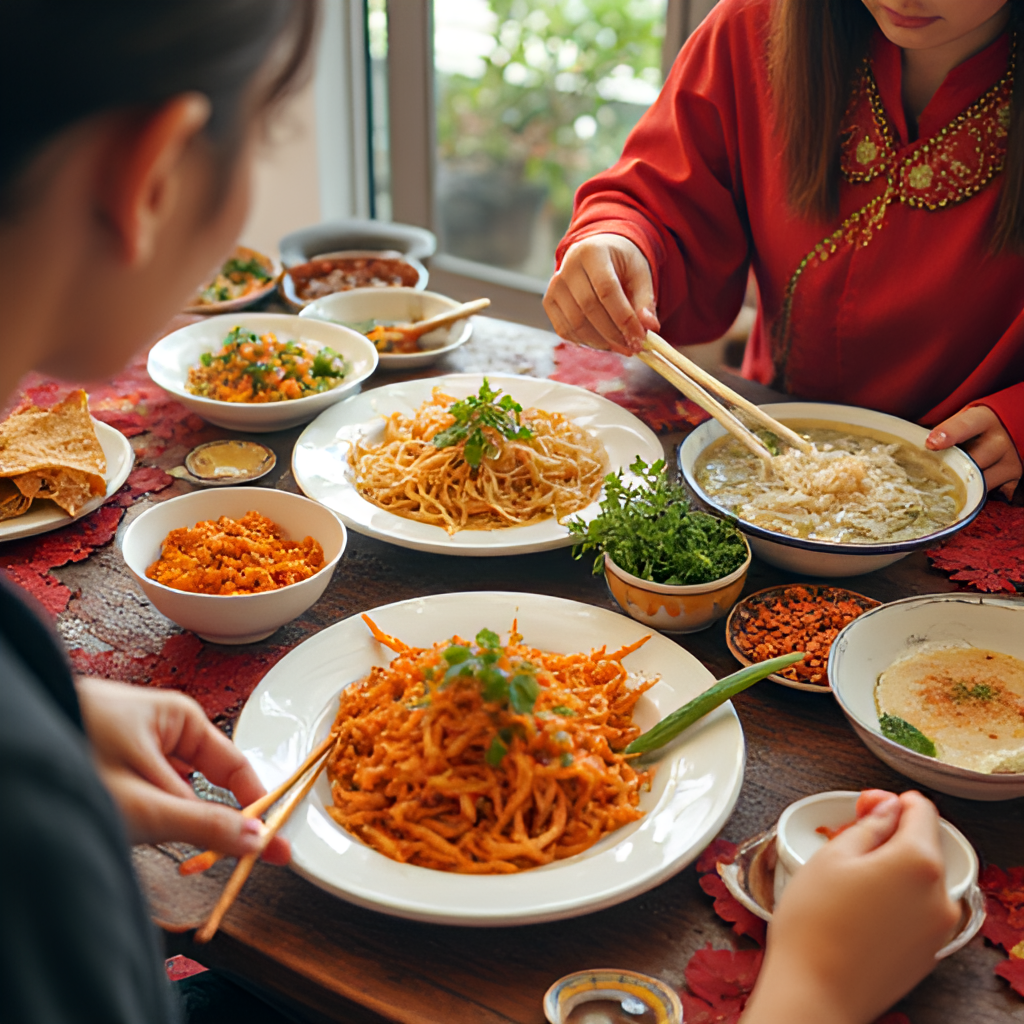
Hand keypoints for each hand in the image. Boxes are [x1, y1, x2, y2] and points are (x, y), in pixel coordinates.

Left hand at [76, 677, 289, 862]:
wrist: (9, 739)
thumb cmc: (71, 755)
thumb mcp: (144, 803)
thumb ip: (206, 825)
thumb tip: (259, 842)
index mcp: (185, 718)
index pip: (240, 770)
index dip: (256, 812)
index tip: (270, 850)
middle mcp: (167, 724)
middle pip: (209, 783)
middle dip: (204, 823)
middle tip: (199, 862)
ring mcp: (139, 740)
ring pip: (176, 791)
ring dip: (169, 821)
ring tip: (142, 836)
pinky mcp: (115, 757)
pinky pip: (149, 790)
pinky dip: (146, 815)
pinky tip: (125, 826)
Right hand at [543, 234, 659, 354]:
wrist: (596, 253)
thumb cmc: (620, 264)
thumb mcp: (639, 275)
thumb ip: (645, 301)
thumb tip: (650, 327)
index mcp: (592, 252)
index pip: (607, 290)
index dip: (624, 318)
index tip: (639, 338)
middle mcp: (567, 266)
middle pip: (589, 308)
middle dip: (613, 334)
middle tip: (632, 348)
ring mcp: (554, 285)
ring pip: (575, 323)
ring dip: (600, 342)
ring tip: (621, 347)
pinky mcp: (549, 301)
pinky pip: (565, 330)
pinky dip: (585, 342)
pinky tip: (604, 343)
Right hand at [741, 791, 959, 1023]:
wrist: (815, 992)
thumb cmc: (815, 923)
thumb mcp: (832, 855)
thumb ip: (869, 825)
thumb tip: (886, 811)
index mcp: (918, 861)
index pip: (921, 810)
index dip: (890, 801)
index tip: (864, 807)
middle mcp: (939, 895)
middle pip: (923, 844)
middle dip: (889, 835)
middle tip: (846, 842)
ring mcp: (938, 928)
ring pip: (919, 878)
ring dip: (890, 867)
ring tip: (846, 879)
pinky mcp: (928, 952)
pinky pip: (917, 909)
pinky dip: (894, 898)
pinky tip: (857, 908)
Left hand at [926, 405, 1020, 497]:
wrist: (1012, 431)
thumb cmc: (977, 428)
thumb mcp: (964, 419)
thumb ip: (943, 430)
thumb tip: (909, 443)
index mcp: (983, 419)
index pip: (966, 425)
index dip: (949, 434)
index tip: (931, 443)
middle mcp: (999, 441)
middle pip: (969, 462)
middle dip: (947, 470)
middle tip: (925, 477)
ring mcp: (1009, 462)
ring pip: (977, 483)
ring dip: (958, 486)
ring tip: (941, 486)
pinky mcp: (1014, 479)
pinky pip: (988, 495)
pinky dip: (972, 498)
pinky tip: (959, 498)